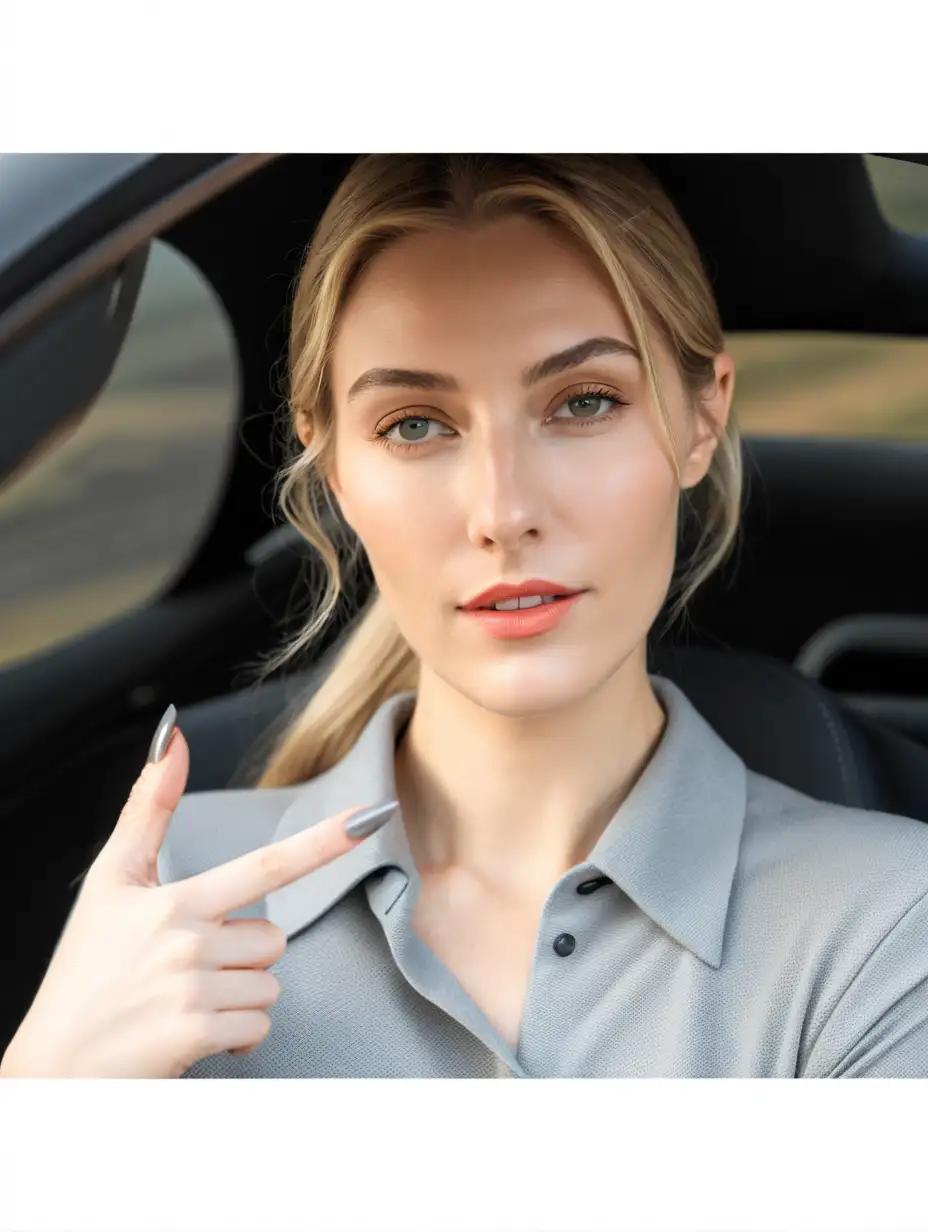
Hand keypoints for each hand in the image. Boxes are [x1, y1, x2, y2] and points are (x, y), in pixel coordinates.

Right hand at [0, 709, 394, 1077]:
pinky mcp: (195, 1034)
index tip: (370, 818)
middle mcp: (188, 941)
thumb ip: (149, 808)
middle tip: (185, 970)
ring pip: (268, 986)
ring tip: (183, 1002)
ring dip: (238, 1000)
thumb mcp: (111, 880)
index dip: (323, 842)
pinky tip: (192, 1035)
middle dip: (242, 957)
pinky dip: (235, 1039)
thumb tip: (173, 737)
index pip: (266, 866)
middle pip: (273, 940)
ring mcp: (193, 989)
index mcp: (176, 900)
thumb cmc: (85, 968)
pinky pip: (257, 1028)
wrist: (53, 1064)